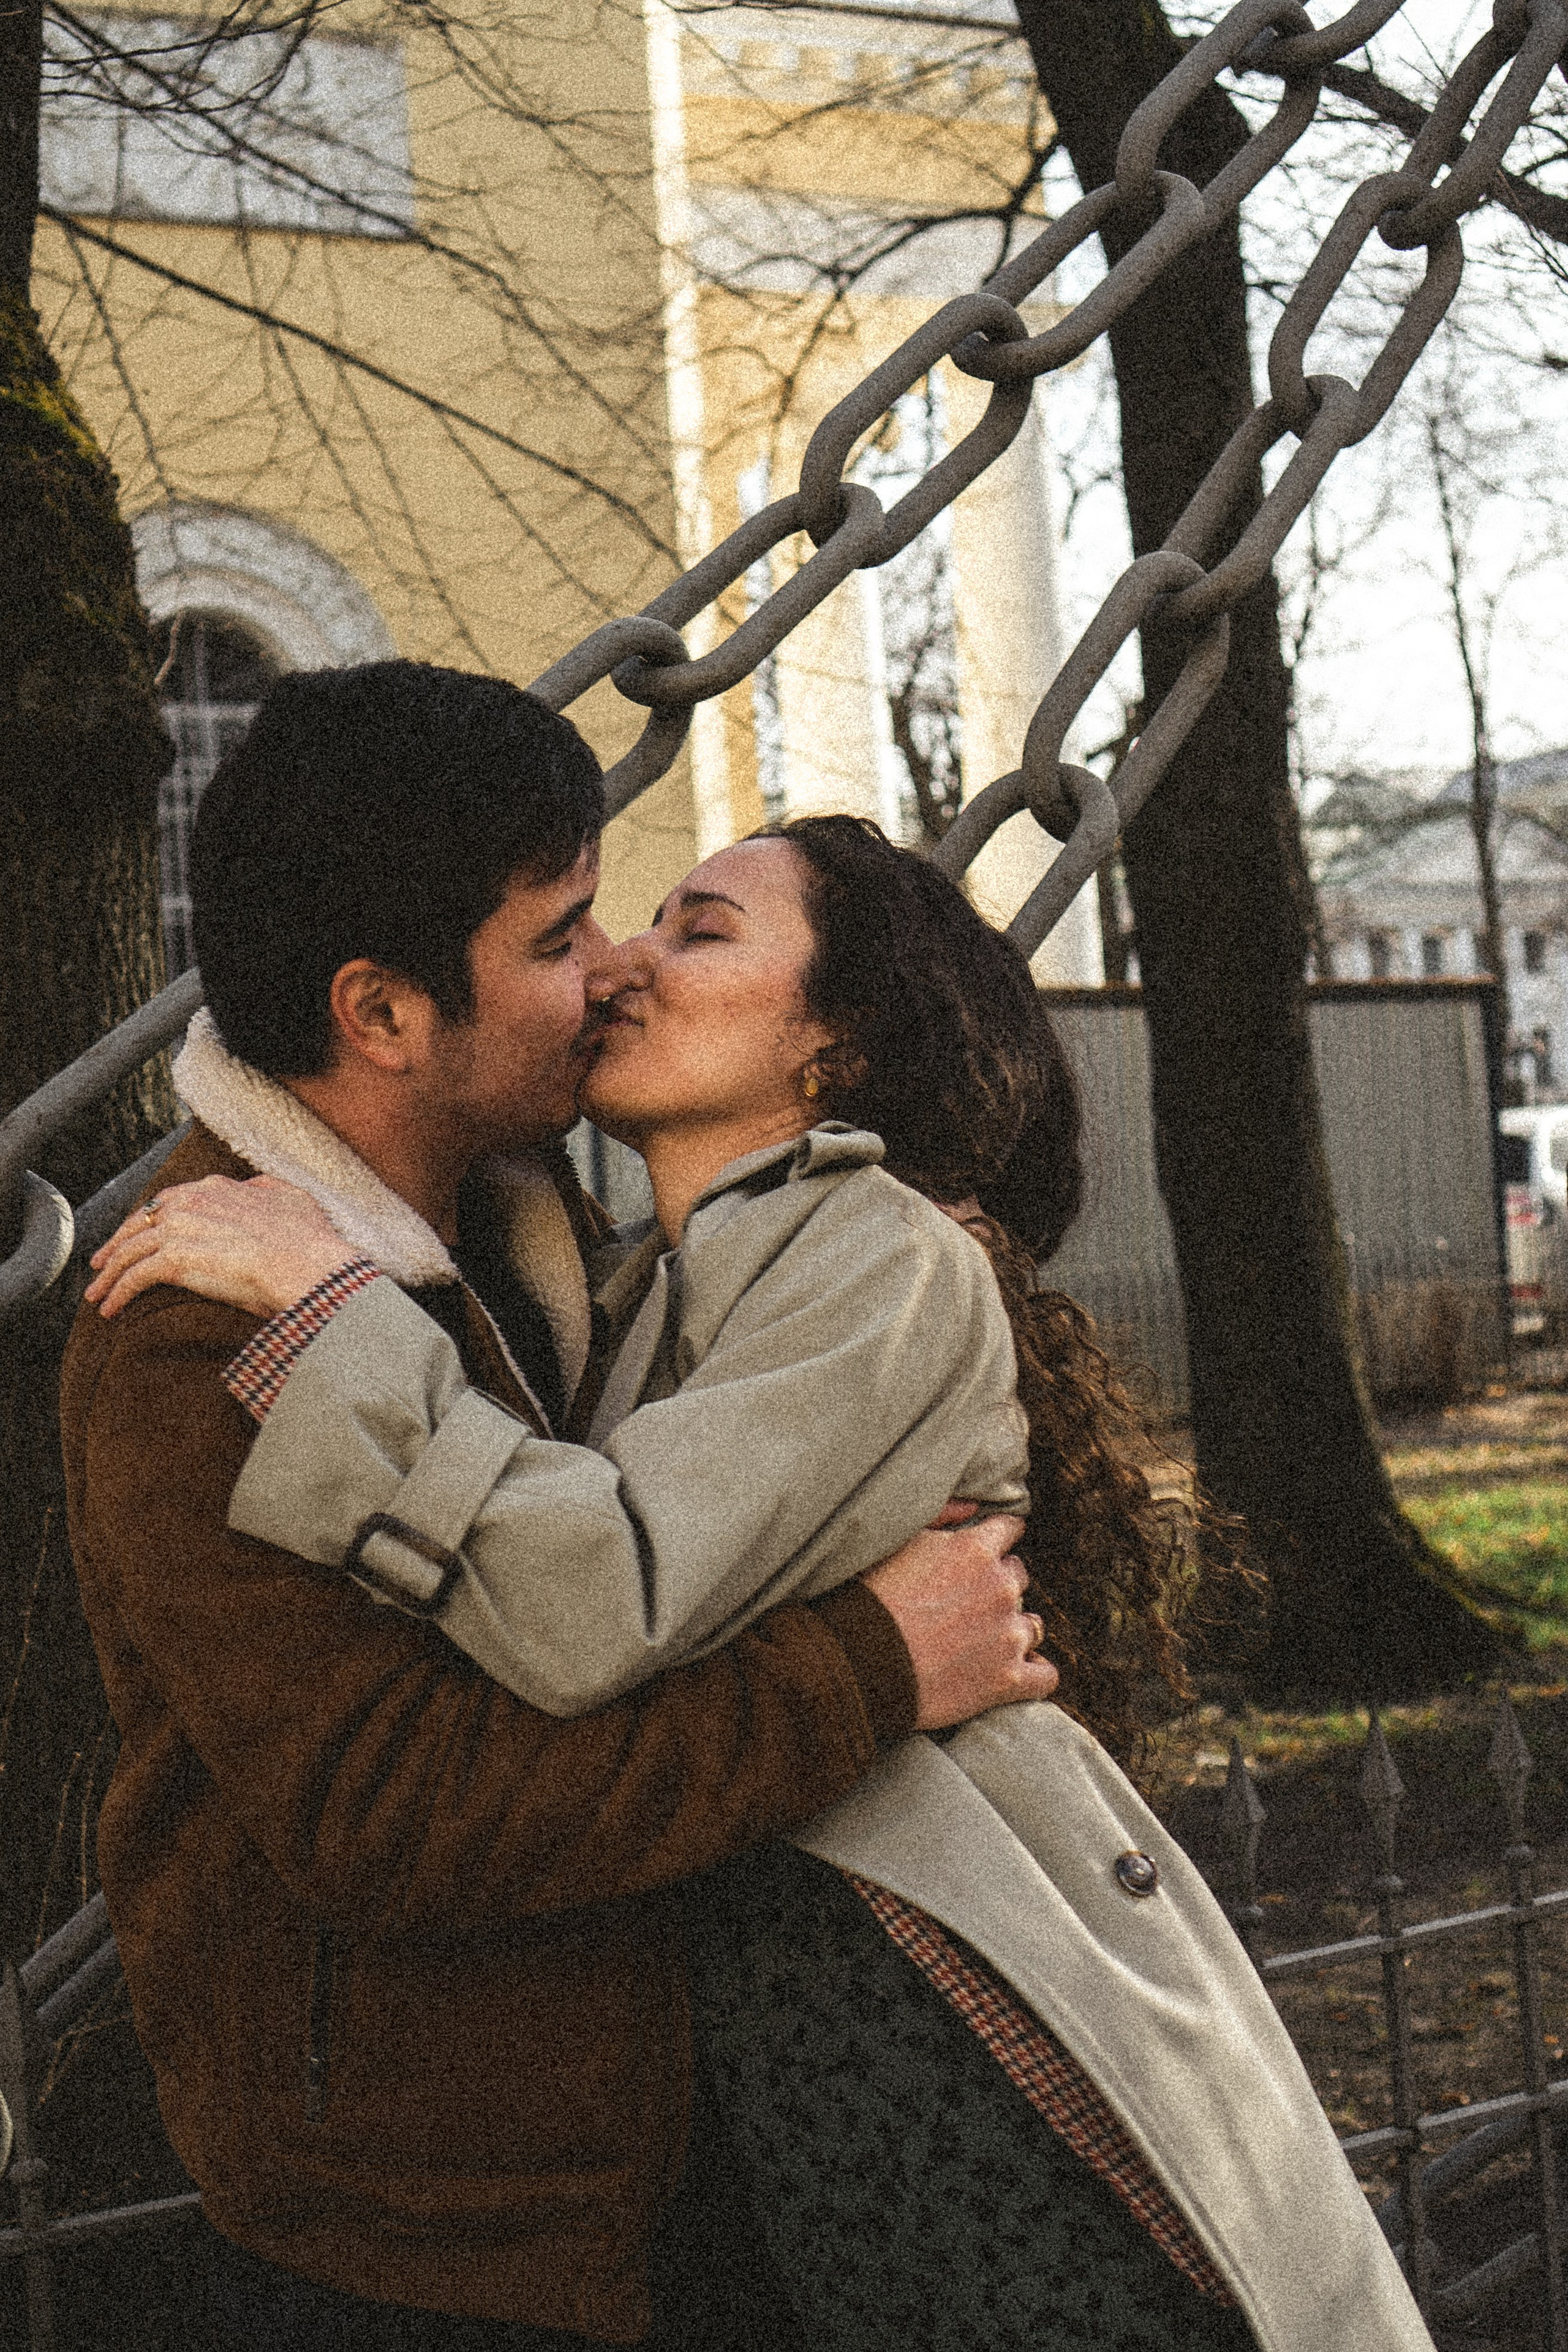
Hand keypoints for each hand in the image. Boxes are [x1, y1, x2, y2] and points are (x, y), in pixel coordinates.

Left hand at [85, 1175, 358, 1318]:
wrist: (305, 1265)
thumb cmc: (308, 1240)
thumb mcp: (292, 1198)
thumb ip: (266, 1188)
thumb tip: (251, 1185)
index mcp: (217, 1187)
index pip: (169, 1200)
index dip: (150, 1219)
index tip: (141, 1235)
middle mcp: (191, 1201)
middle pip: (139, 1222)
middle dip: (117, 1243)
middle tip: (102, 1262)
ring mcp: (179, 1229)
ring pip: (129, 1249)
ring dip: (109, 1273)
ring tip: (98, 1293)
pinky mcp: (172, 1260)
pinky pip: (133, 1277)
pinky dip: (117, 1293)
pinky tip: (111, 1309)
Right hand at [864, 1514, 1056, 1731]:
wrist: (858, 1664)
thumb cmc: (868, 1600)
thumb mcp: (897, 1542)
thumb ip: (941, 1516)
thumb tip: (974, 1508)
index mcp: (976, 1549)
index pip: (1009, 1530)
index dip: (996, 1541)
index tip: (985, 1554)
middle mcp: (1001, 1587)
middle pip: (1019, 1577)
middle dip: (999, 1586)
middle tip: (967, 1604)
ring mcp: (1008, 1635)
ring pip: (1032, 1624)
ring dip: (1013, 1629)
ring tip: (983, 1642)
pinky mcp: (1009, 1680)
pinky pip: (1045, 1675)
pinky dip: (1034, 1672)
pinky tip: (1016, 1671)